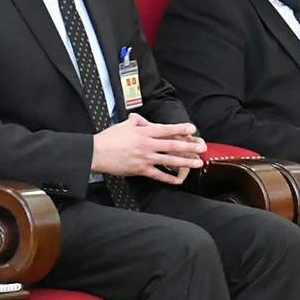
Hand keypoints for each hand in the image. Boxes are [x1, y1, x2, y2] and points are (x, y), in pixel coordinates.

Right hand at [90, 114, 205, 184]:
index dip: (180, 128)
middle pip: (172, 145)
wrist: (96, 152)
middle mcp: (147, 144)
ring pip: (169, 160)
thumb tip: (141, 118)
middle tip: (202, 147)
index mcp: (144, 132)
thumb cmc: (109, 138)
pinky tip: (179, 180)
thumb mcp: (124, 125)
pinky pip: (158, 175)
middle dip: (189, 146)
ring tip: (198, 163)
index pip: (166, 129)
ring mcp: (145, 158)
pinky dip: (169, 178)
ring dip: (185, 162)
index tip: (192, 128)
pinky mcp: (140, 170)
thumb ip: (137, 122)